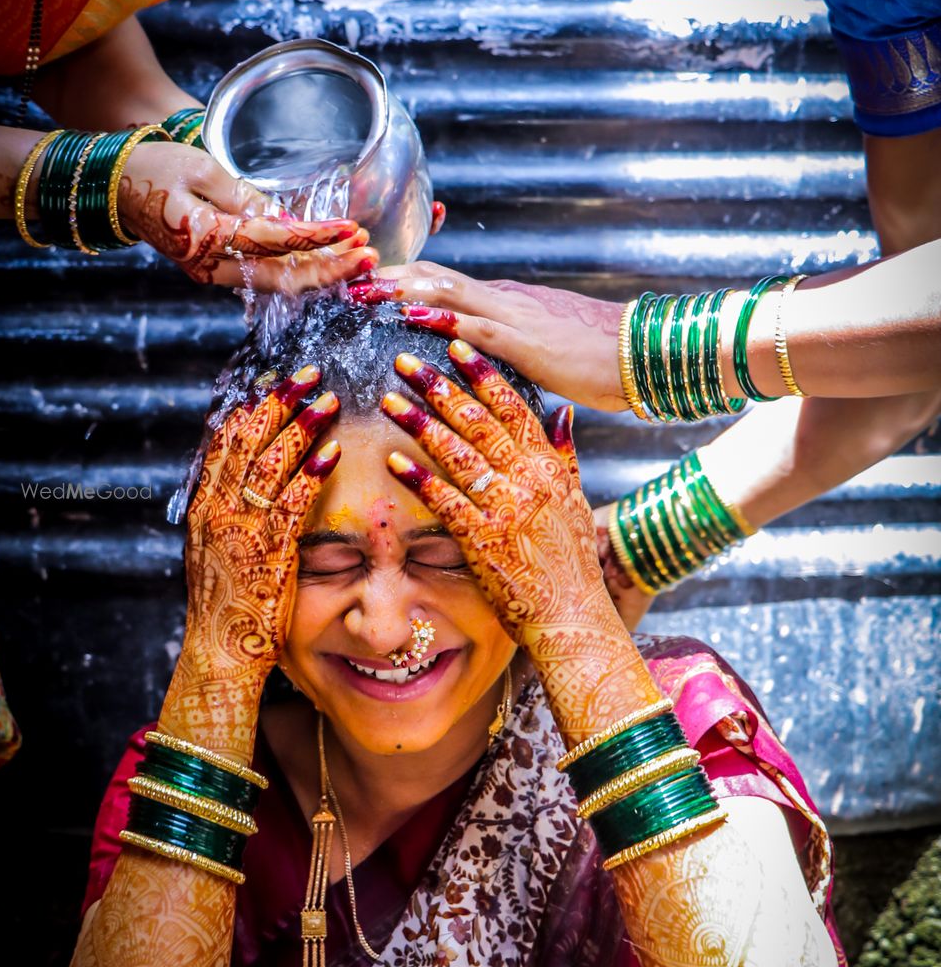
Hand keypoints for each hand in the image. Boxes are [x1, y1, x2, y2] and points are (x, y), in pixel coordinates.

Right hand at [119, 142, 377, 289]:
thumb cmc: (154, 168)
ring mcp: (214, 273)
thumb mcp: (201, 168)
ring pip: (278, 283)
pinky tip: (330, 262)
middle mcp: (212, 266)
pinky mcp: (217, 270)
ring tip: (360, 258)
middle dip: (331, 270)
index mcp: (207, 237)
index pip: (274, 242)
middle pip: (283, 278)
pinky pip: (265, 276)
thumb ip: (244, 197)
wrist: (113, 187)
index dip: (317, 238)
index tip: (351, 229)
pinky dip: (300, 271)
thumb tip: (286, 223)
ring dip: (321, 273)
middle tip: (370, 255)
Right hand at [180, 367, 340, 687]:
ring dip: (300, 429)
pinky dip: (310, 475)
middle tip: (309, 374)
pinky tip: (332, 453)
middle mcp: (217, 511)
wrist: (220, 654)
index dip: (253, 407)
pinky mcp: (266, 553)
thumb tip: (245, 482)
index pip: (225, 442)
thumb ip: (230, 514)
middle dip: (279, 403)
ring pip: (269, 465)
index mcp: (205, 507)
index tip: (276, 380)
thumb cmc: (228, 605)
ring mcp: (240, 531)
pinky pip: (289, 505)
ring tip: (329, 401)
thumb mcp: (218, 550)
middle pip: (247, 441)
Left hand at [350, 261, 625, 410]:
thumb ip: (507, 348)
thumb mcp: (539, 351)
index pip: (441, 281)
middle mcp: (503, 300)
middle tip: (344, 281)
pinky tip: (413, 315)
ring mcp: (515, 316)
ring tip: (363, 292)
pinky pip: (480, 326)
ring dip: (401, 289)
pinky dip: (444, 318)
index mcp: (504, 303)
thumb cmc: (597, 361)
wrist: (645, 358)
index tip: (360, 284)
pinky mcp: (529, 342)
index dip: (398, 278)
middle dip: (385, 278)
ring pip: (449, 291)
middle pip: (433, 276)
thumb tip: (477, 355)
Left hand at [380, 340, 659, 734]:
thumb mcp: (577, 502)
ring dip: (419, 423)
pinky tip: (392, 460)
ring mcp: (506, 509)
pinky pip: (444, 500)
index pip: (514, 408)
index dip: (483, 375)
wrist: (573, 618)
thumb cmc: (571, 565)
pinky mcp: (483, 540)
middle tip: (405, 362)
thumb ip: (565, 455)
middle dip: (438, 388)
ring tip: (389, 399)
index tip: (456, 347)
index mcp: (550, 467)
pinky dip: (418, 477)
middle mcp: (529, 481)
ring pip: (457, 454)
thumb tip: (561, 413)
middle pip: (478, 423)